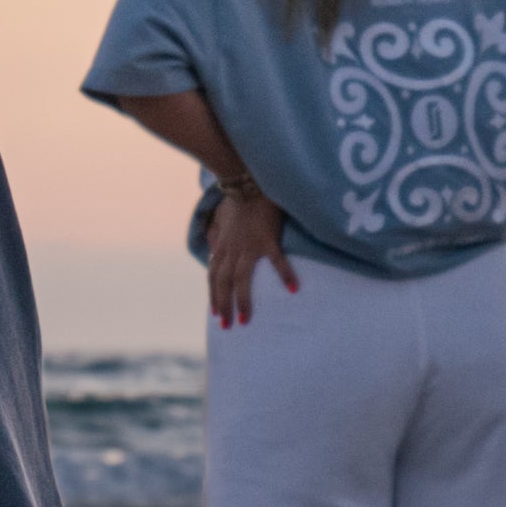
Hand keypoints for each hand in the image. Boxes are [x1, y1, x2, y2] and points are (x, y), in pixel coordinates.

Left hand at [207, 188, 297, 327]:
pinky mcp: (267, 239)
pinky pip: (276, 260)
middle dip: (222, 306)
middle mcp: (231, 249)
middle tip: (226, 327)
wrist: (247, 180)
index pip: (213, 276)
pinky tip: (293, 289)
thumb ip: (217, 232)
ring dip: (242, 301)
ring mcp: (248, 246)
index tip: (216, 313)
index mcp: (222, 246)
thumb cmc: (239, 198)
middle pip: (222, 283)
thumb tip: (212, 244)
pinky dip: (284, 275)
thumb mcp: (222, 217)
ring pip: (240, 279)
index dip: (213, 295)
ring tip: (245, 319)